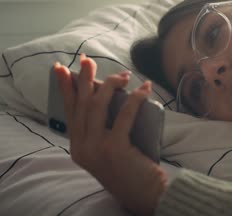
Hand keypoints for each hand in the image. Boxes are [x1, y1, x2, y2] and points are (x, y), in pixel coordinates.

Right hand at [54, 54, 166, 215]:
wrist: (146, 194)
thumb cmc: (132, 169)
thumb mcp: (109, 149)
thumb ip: (102, 130)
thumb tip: (110, 97)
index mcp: (78, 147)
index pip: (69, 111)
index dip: (65, 88)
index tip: (61, 69)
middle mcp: (82, 148)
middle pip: (80, 104)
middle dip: (83, 79)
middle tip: (87, 60)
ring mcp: (96, 148)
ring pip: (97, 106)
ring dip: (110, 85)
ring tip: (123, 75)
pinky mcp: (114, 148)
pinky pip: (124, 115)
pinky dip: (134, 99)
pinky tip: (143, 89)